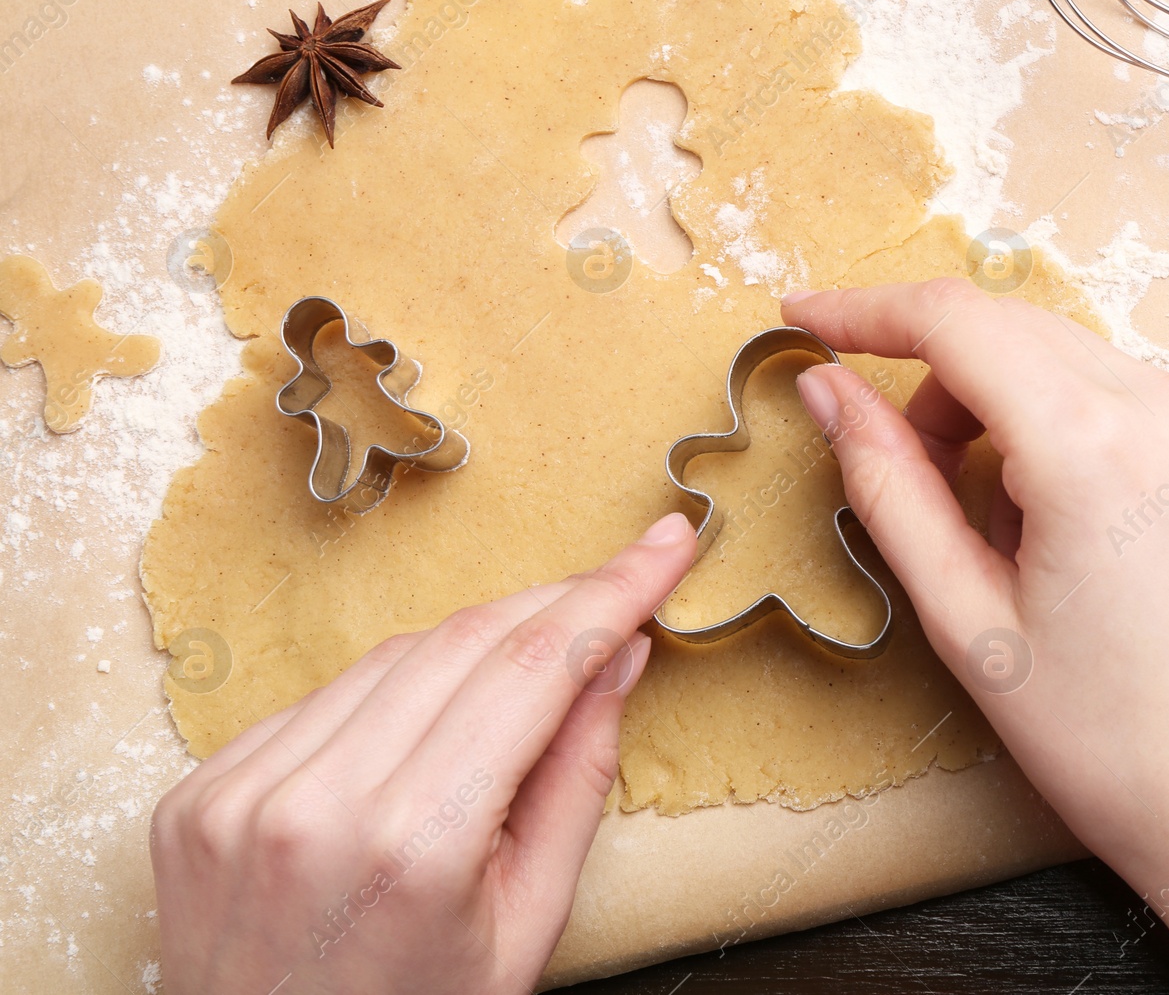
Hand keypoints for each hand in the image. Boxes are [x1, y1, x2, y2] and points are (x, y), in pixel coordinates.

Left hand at [151, 513, 695, 994]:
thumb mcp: (528, 926)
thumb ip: (576, 781)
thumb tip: (619, 657)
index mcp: (415, 847)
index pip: (535, 669)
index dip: (612, 593)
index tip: (664, 545)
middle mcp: (315, 803)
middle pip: (463, 643)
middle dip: (554, 603)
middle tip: (619, 586)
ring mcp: (241, 792)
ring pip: (391, 657)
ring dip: (474, 644)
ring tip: (529, 665)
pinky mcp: (200, 790)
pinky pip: (322, 699)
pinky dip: (391, 692)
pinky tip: (427, 721)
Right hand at [783, 280, 1168, 993]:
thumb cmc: (1112, 746)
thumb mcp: (968, 622)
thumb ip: (887, 485)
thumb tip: (827, 388)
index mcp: (1095, 449)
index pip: (955, 321)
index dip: (866, 310)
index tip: (809, 317)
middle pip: (1020, 336)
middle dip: (944, 387)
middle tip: (912, 471)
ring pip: (1089, 370)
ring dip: (1026, 419)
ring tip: (1024, 535)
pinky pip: (1160, 408)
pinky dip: (1104, 441)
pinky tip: (1105, 538)